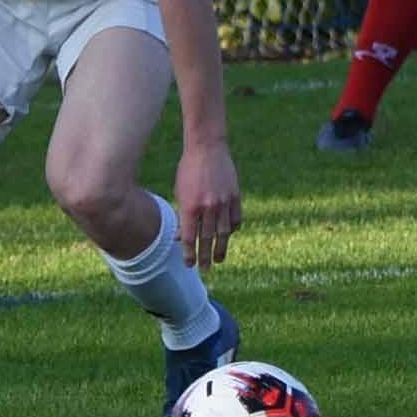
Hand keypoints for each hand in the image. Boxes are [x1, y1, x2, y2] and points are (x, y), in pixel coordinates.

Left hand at [174, 139, 241, 268]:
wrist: (207, 147)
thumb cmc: (188, 170)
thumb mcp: (180, 192)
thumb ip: (182, 216)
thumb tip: (181, 238)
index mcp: (190, 206)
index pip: (190, 238)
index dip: (189, 253)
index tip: (189, 264)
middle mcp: (208, 206)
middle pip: (207, 239)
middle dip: (204, 257)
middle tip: (204, 269)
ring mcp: (224, 201)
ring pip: (224, 233)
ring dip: (221, 248)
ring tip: (219, 259)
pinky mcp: (235, 196)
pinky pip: (236, 219)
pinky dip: (232, 229)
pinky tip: (228, 236)